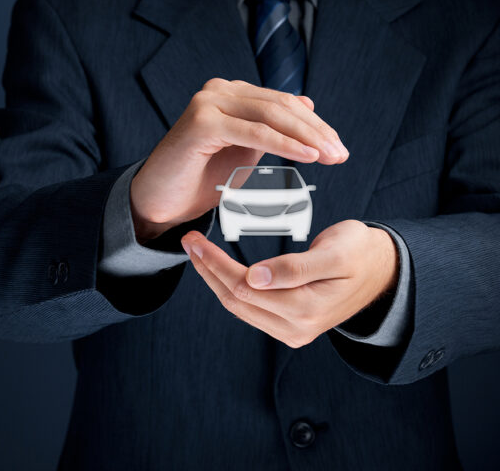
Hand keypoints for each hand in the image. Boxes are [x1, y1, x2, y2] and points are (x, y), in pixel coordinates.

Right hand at [130, 79, 348, 241]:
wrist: (162, 201)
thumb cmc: (203, 179)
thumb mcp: (247, 150)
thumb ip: (273, 126)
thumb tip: (308, 101)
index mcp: (233, 95)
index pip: (284, 103)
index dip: (315, 125)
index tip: (338, 148)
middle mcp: (221, 91)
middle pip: (282, 106)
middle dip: (317, 131)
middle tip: (341, 155)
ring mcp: (209, 102)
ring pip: (271, 115)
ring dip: (307, 137)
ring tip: (330, 156)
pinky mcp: (201, 122)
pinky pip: (253, 131)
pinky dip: (283, 144)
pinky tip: (307, 156)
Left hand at [180, 220, 398, 347]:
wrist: (381, 271)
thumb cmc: (361, 253)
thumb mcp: (335, 252)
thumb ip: (296, 268)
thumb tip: (255, 278)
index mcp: (306, 309)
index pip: (244, 288)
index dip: (216, 264)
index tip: (197, 242)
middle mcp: (296, 328)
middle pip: (236, 300)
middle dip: (209, 270)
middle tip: (190, 242)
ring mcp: (293, 331)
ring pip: (240, 307)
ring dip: (215, 281)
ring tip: (199, 255)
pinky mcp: (291, 326)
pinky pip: (251, 310)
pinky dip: (231, 290)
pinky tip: (221, 273)